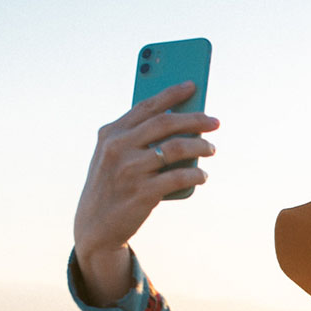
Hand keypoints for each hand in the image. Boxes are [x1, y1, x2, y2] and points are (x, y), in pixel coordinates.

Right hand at [73, 81, 218, 291]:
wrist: (95, 226)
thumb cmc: (111, 186)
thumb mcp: (112, 156)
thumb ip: (135, 137)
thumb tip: (178, 120)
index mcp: (110, 133)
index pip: (146, 107)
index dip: (171, 93)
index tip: (193, 85)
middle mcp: (118, 148)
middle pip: (165, 123)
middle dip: (195, 119)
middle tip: (215, 122)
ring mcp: (130, 170)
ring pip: (176, 148)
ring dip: (200, 147)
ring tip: (212, 149)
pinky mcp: (143, 193)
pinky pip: (179, 177)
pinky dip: (196, 175)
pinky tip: (203, 176)